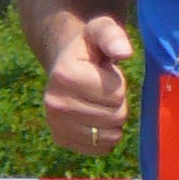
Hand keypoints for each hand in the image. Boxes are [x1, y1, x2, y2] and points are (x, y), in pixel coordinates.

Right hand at [43, 13, 134, 152]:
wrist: (65, 64)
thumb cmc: (88, 47)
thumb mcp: (100, 30)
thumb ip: (112, 36)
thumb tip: (124, 52)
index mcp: (64, 76)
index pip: (116, 95)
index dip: (117, 82)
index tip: (103, 72)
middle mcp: (54, 104)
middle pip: (115, 117)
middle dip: (118, 103)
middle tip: (102, 89)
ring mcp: (55, 125)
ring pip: (110, 136)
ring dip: (113, 121)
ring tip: (98, 102)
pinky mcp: (61, 140)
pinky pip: (100, 149)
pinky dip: (106, 137)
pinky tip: (95, 118)